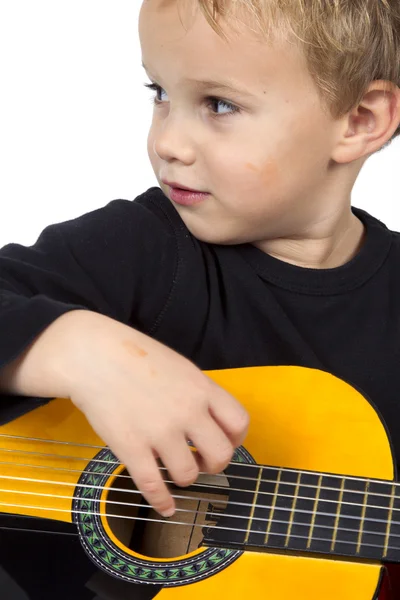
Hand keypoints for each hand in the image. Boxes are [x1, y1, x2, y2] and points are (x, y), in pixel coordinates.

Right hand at [54, 311, 248, 516]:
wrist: (92, 356)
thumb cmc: (133, 356)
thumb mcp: (178, 366)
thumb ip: (196, 392)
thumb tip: (207, 419)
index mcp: (201, 388)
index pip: (238, 422)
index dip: (236, 439)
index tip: (225, 443)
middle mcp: (187, 412)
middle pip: (221, 455)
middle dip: (214, 464)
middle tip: (201, 461)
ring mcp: (160, 432)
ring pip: (188, 474)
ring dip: (185, 478)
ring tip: (175, 471)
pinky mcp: (132, 449)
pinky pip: (154, 486)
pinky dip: (162, 502)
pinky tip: (165, 507)